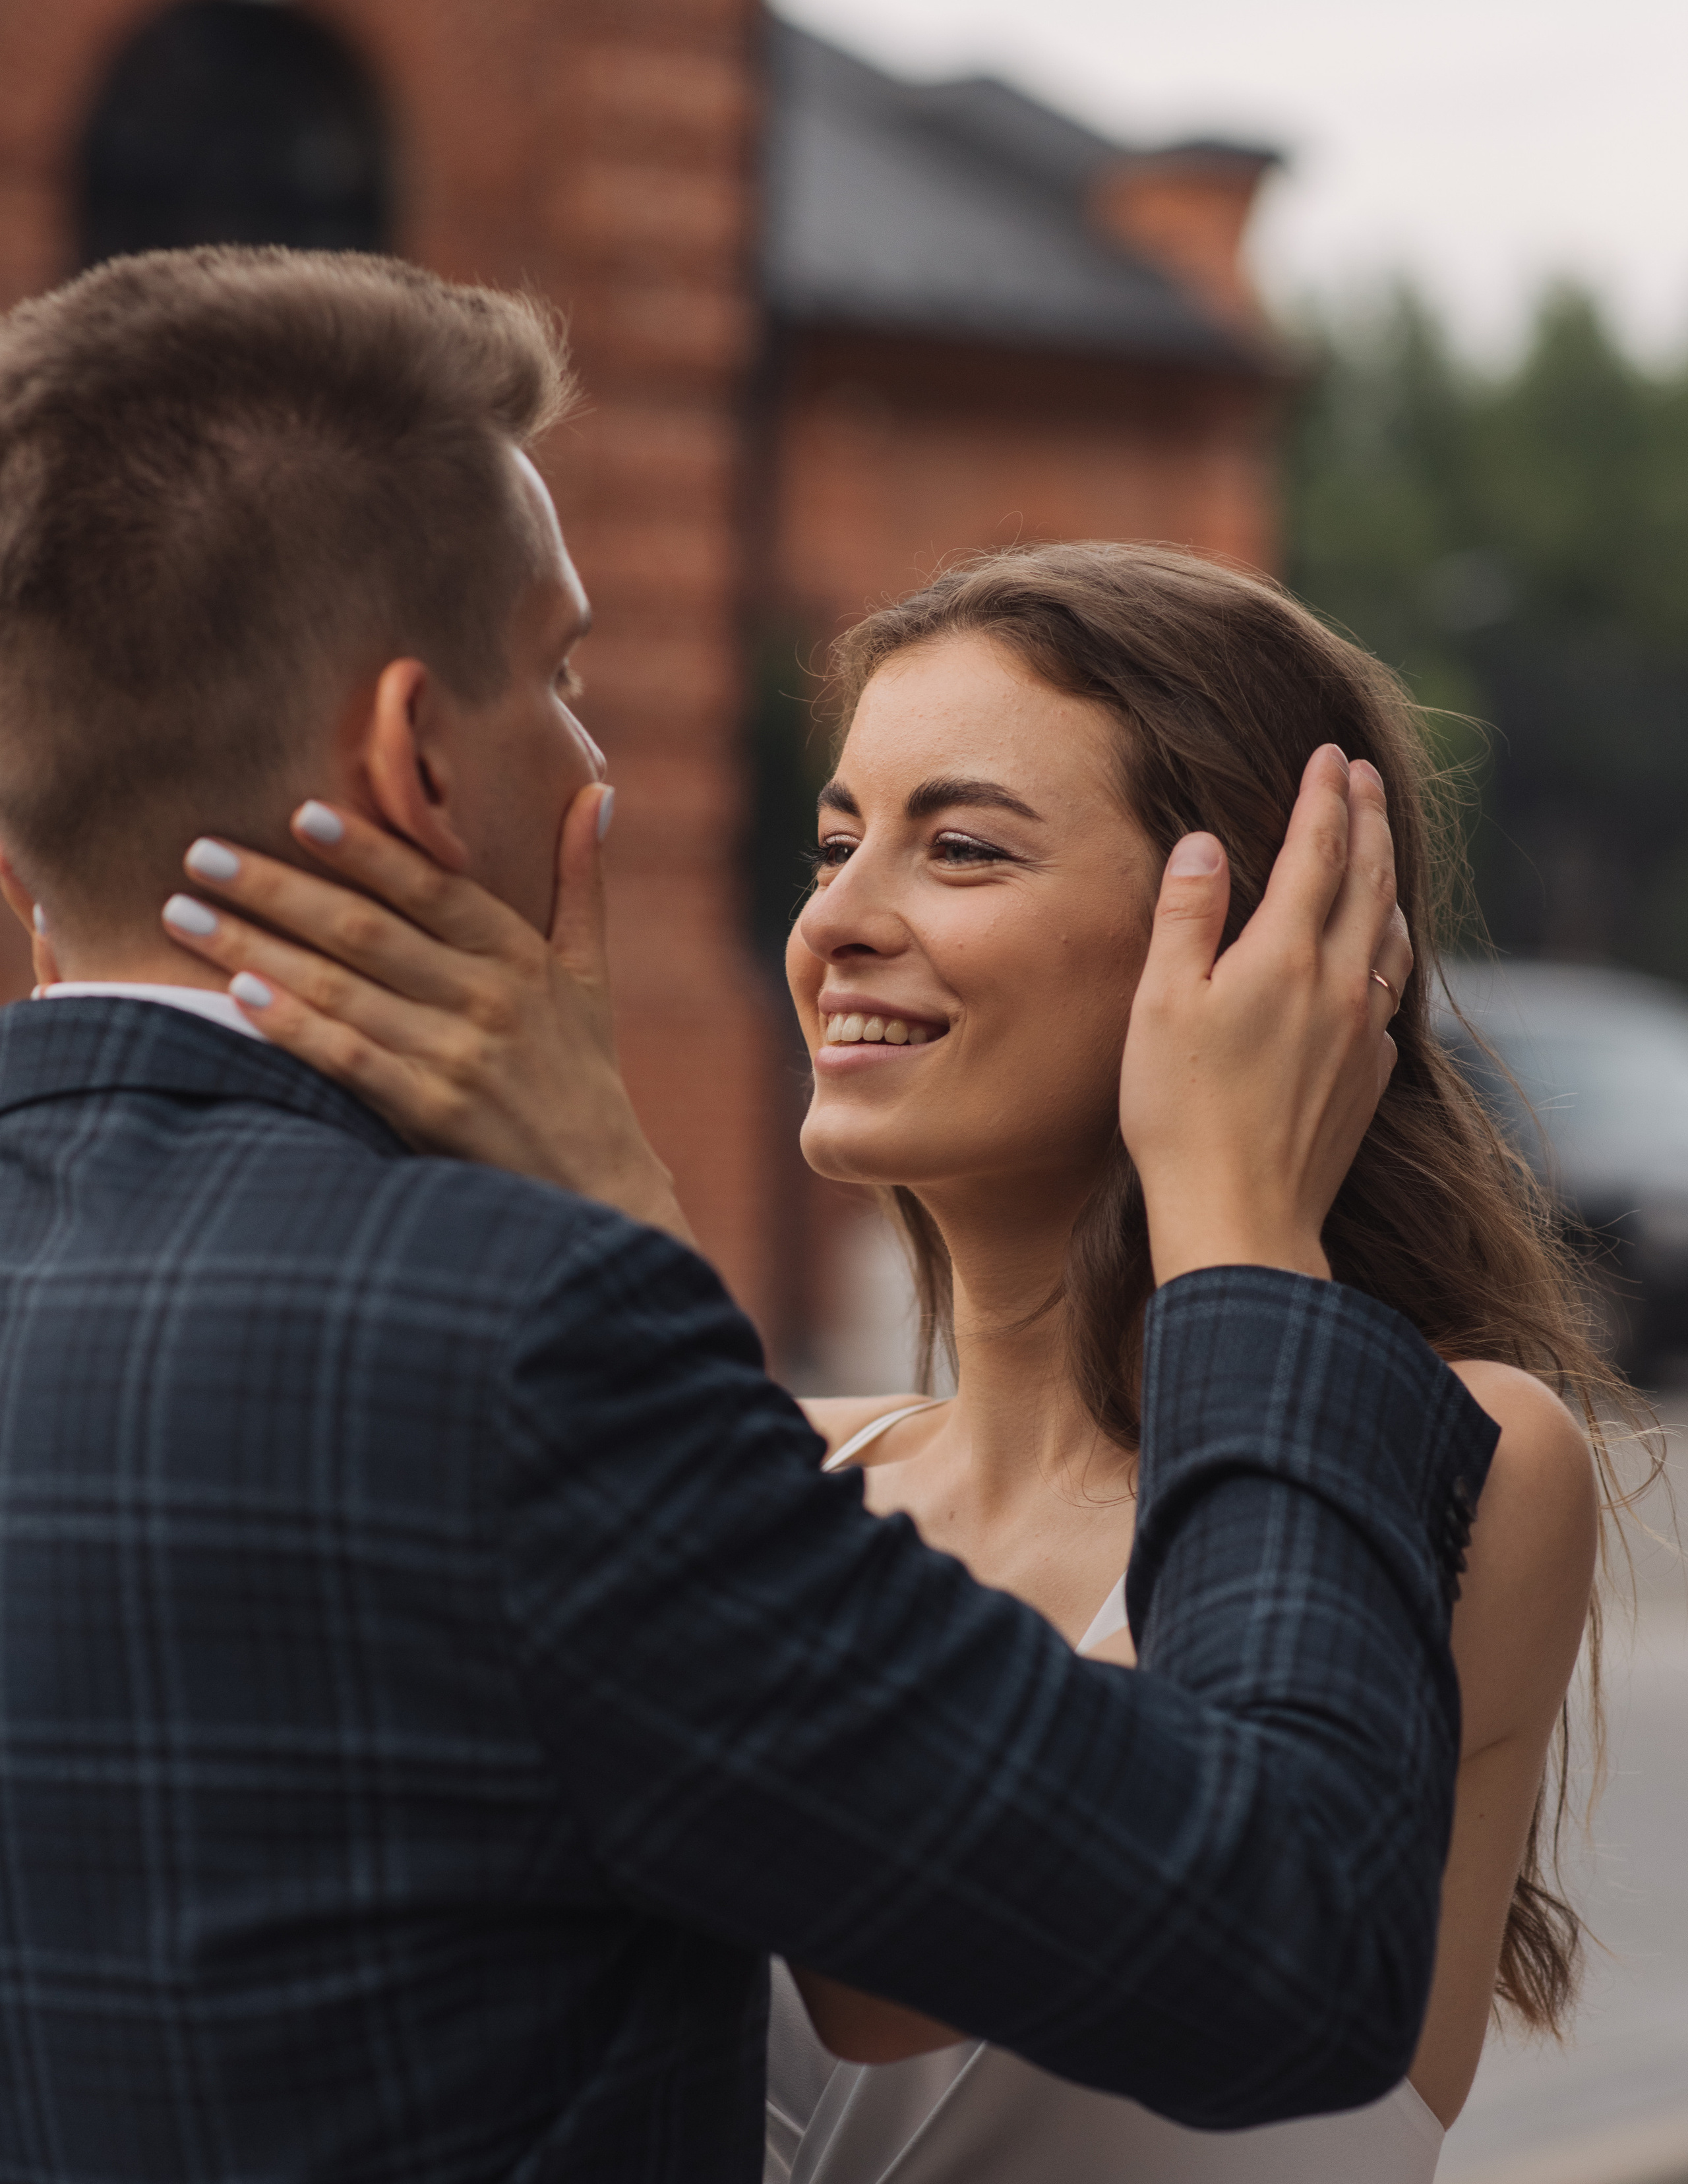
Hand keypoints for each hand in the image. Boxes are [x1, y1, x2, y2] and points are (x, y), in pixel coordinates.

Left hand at [158, 788, 694, 1245]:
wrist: (596, 1184)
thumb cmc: (580, 1071)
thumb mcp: (589, 973)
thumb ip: (581, 881)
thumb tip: (596, 791)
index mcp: (520, 955)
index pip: (430, 886)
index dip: (365, 849)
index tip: (300, 813)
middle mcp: (490, 997)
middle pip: (366, 929)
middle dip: (275, 888)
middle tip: (200, 853)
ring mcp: (459, 1056)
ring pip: (341, 987)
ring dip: (255, 947)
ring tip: (184, 915)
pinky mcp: (432, 1111)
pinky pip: (347, 1057)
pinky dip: (293, 1025)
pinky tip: (239, 995)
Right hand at [1119, 746, 1411, 1285]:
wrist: (1241, 1217)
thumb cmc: (1182, 1114)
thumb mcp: (1160, 1005)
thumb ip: (1186, 916)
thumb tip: (1206, 843)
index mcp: (1287, 955)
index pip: (1318, 850)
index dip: (1324, 797)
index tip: (1329, 756)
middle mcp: (1341, 985)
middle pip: (1370, 880)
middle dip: (1369, 820)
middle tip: (1366, 777)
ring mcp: (1362, 1033)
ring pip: (1392, 935)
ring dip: (1387, 881)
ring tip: (1381, 852)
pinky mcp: (1368, 1079)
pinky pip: (1390, 993)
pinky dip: (1387, 952)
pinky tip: (1377, 958)